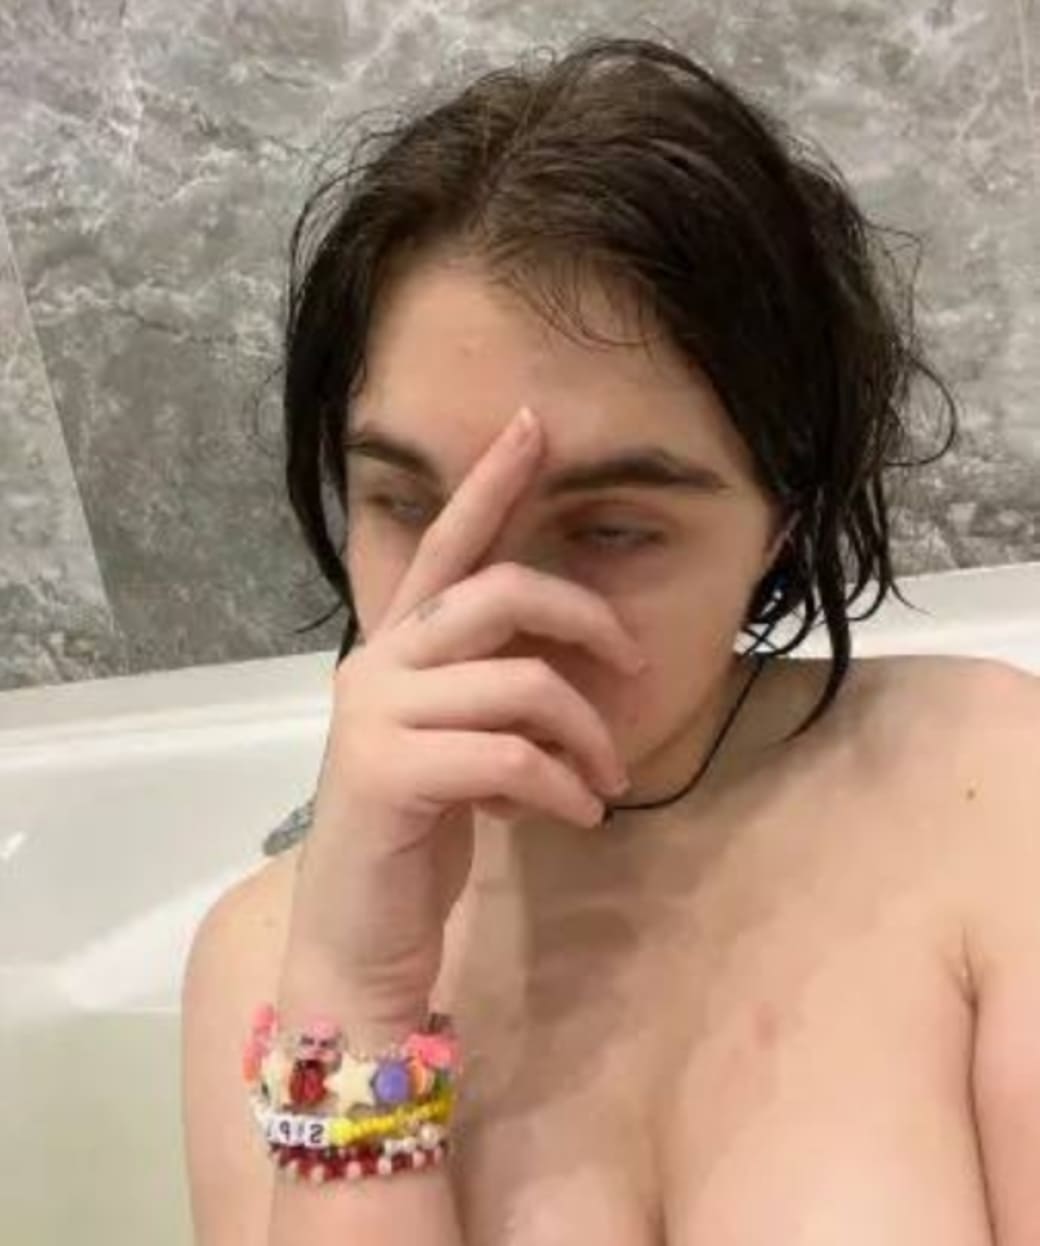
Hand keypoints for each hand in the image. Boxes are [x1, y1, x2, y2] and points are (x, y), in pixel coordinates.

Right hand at [285, 405, 645, 1026]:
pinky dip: (563, 785)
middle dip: (585, 617)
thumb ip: (495, 690)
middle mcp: (379, 664)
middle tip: (635, 660)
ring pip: (521, 681)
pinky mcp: (389, 772)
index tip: (533, 424)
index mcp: (397, 648)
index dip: (490, 482)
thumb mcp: (461, 744)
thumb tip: (573, 669)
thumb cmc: (416, 832)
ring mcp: (376, 714)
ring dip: (587, 732)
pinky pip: (511, 754)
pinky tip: (578, 814)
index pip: (447, 546)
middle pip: (501, 590)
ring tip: (607, 779)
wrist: (357, 935)